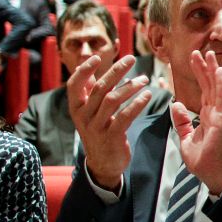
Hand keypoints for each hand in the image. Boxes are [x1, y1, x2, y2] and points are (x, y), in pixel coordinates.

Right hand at [68, 52, 152, 188]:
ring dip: (130, 86)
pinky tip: (147, 95)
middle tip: (131, 58)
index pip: (74, 84)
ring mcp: (97, 127)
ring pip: (112, 100)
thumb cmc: (99, 131)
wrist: (103, 164)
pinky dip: (137, 104)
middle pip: (99, 88)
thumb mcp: (90, 112)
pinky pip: (125, 117)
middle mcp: (84, 117)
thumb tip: (86, 64)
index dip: (84, 70)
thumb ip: (89, 90)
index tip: (97, 57)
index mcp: (76, 108)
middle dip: (116, 71)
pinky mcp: (112, 137)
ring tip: (144, 79)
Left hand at [172, 50, 221, 194]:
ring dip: (212, 70)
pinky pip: (220, 98)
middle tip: (198, 51)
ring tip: (208, 54)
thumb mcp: (185, 139)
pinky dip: (219, 84)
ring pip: (215, 87)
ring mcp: (219, 115)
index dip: (198, 75)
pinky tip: (218, 71)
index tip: (192, 61)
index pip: (202, 91)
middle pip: (208, 85)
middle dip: (203, 67)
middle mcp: (214, 112)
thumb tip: (176, 105)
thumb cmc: (203, 161)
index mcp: (206, 116)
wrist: (213, 175)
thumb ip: (182, 122)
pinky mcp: (221, 120)